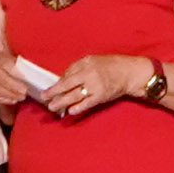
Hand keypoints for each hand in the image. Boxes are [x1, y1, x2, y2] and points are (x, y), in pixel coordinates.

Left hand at [43, 52, 160, 119]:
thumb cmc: (110, 66)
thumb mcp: (93, 61)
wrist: (129, 72)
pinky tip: (70, 111)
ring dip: (62, 102)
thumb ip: (78, 68)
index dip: (57, 83)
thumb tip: (63, 79)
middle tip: (44, 98)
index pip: (67, 74)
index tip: (49, 89)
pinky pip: (87, 103)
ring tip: (52, 107)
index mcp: (85, 63)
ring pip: (74, 95)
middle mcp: (88, 74)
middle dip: (54, 92)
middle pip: (67, 84)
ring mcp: (95, 85)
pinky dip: (78, 108)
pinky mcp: (101, 96)